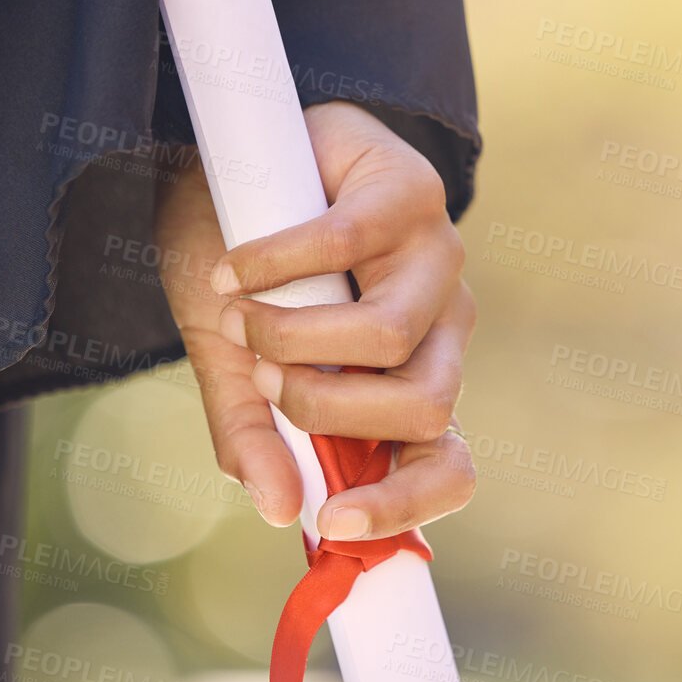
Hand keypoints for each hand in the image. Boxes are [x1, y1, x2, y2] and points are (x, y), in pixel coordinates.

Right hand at [153, 101, 476, 539]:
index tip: (333, 522)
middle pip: (424, 409)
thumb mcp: (234, 364)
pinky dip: (272, 263)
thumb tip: (280, 513)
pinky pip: (346, 244)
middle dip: (325, 408)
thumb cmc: (241, 273)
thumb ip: (255, 436)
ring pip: (390, 337)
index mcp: (411, 386)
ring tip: (237, 313)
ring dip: (292, 336)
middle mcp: (440, 332)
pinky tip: (234, 266)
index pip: (448, 468)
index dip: (405, 506)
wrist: (232, 160)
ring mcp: (436, 259)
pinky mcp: (410, 190)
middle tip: (261, 378)